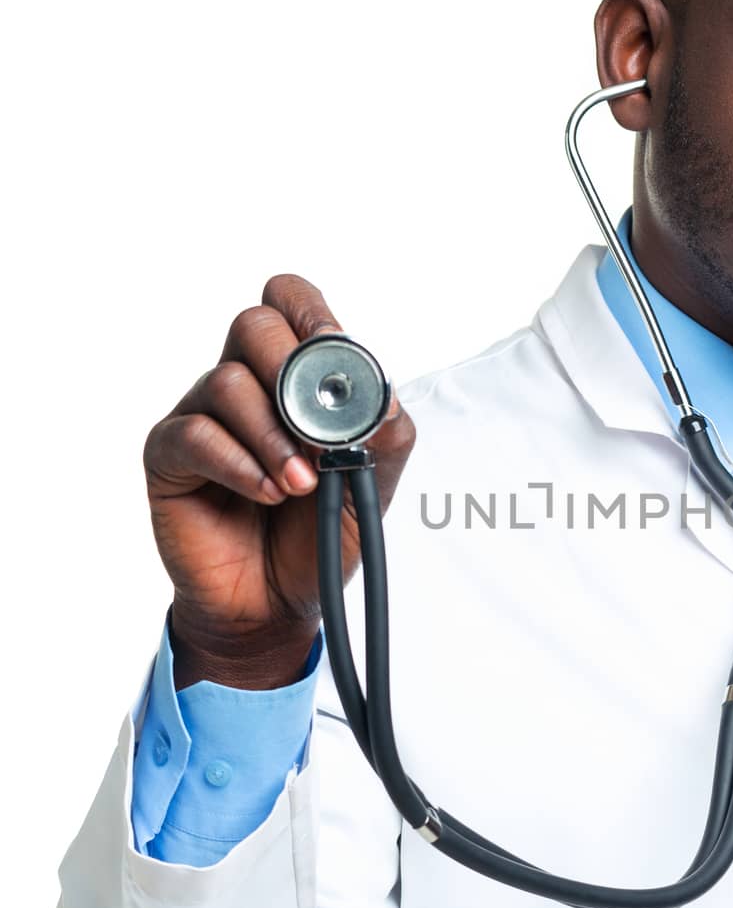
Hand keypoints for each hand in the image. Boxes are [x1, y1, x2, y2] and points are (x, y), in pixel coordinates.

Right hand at [142, 274, 416, 688]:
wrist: (278, 604)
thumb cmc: (320, 536)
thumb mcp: (375, 485)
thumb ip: (387, 436)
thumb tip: (382, 398)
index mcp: (295, 376)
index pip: (291, 302)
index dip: (313, 314)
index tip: (338, 356)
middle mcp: (245, 384)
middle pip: (254, 325)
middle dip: (294, 374)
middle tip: (321, 432)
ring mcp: (203, 416)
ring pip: (228, 381)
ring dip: (275, 436)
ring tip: (301, 486)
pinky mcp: (171, 456)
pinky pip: (197, 434)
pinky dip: (241, 464)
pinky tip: (266, 494)